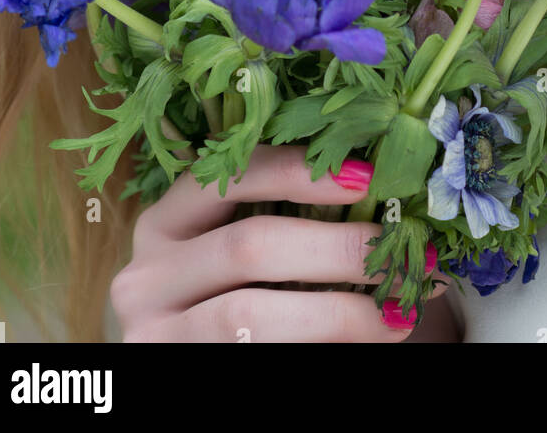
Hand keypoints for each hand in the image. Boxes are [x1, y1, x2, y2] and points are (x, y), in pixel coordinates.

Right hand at [110, 144, 448, 342]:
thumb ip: (286, 220)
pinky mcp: (178, 375)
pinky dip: (322, 349)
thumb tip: (380, 189)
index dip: (297, 171)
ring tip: (396, 311)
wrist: (201, 362)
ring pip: (250, 315)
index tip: (365, 177)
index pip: (228, 177)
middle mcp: (147, 276)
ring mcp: (157, 334)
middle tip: (399, 254)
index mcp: (164, 223)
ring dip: (337, 312)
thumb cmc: (231, 296)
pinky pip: (256, 356)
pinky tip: (367, 340)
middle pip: (249, 247)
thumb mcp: (232, 251)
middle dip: (334, 248)